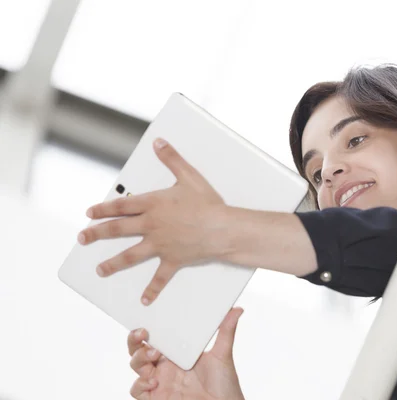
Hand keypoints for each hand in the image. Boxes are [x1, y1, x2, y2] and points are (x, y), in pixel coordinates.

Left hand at [78, 138, 232, 304]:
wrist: (223, 228)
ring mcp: (160, 244)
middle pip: (118, 230)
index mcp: (153, 205)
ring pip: (131, 255)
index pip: (121, 206)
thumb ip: (172, 158)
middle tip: (82, 238)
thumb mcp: (189, 176)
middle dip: (97, 234)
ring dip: (113, 263)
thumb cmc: (208, 203)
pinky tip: (144, 299)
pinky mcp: (173, 259)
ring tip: (100, 269)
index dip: (103, 209)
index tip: (90, 213)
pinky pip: (160, 277)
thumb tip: (158, 142)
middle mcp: (152, 225)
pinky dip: (153, 289)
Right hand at [129, 307, 244, 399]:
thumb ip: (226, 331)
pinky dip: (140, 384)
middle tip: (143, 333)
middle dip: (135, 340)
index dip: (147, 328)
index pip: (156, 337)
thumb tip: (237, 308)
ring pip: (136, 366)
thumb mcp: (223, 355)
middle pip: (139, 349)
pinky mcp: (156, 398)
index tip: (148, 321)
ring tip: (153, 356)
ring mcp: (159, 382)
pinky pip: (137, 390)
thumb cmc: (224, 385)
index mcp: (177, 352)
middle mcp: (165, 366)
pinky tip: (153, 381)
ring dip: (138, 359)